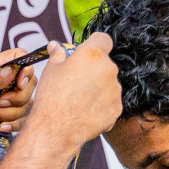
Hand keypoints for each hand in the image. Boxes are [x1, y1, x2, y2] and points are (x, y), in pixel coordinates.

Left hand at [0, 47, 38, 155]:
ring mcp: (8, 100)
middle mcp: (3, 83)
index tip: (19, 82)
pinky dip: (12, 123)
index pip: (18, 57)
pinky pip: (24, 118)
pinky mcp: (11, 116)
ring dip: (10, 112)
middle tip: (0, 102)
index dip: (24, 68)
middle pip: (29, 81)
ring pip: (27, 102)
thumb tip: (11, 68)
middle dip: (18, 96)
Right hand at [25, 34, 120, 150]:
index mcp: (93, 54)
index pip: (103, 39)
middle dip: (94, 70)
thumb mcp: (51, 69)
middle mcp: (109, 69)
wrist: (56, 129)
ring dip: (98, 88)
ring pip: (108, 84)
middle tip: (76, 82)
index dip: (95, 44)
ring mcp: (115, 90)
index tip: (87, 53)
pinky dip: (101, 105)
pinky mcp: (117, 108)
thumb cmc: (51, 96)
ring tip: (79, 101)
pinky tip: (85, 112)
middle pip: (105, 64)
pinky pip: (110, 102)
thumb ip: (58, 54)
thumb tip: (55, 46)